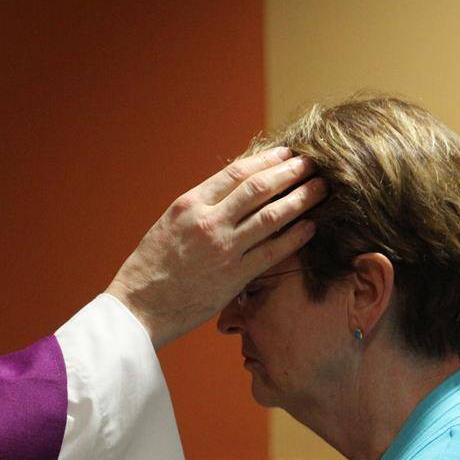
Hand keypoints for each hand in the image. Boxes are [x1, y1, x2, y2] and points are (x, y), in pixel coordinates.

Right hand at [106, 148, 324, 348]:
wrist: (137, 306)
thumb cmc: (151, 266)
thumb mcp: (170, 224)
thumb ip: (201, 207)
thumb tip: (234, 192)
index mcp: (190, 204)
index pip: (237, 172)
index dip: (268, 160)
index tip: (287, 154)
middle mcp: (208, 221)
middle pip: (260, 188)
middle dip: (291, 173)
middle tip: (314, 164)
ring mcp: (223, 249)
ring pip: (272, 216)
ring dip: (301, 199)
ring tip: (321, 189)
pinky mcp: (234, 277)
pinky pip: (273, 252)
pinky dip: (295, 237)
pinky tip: (311, 226)